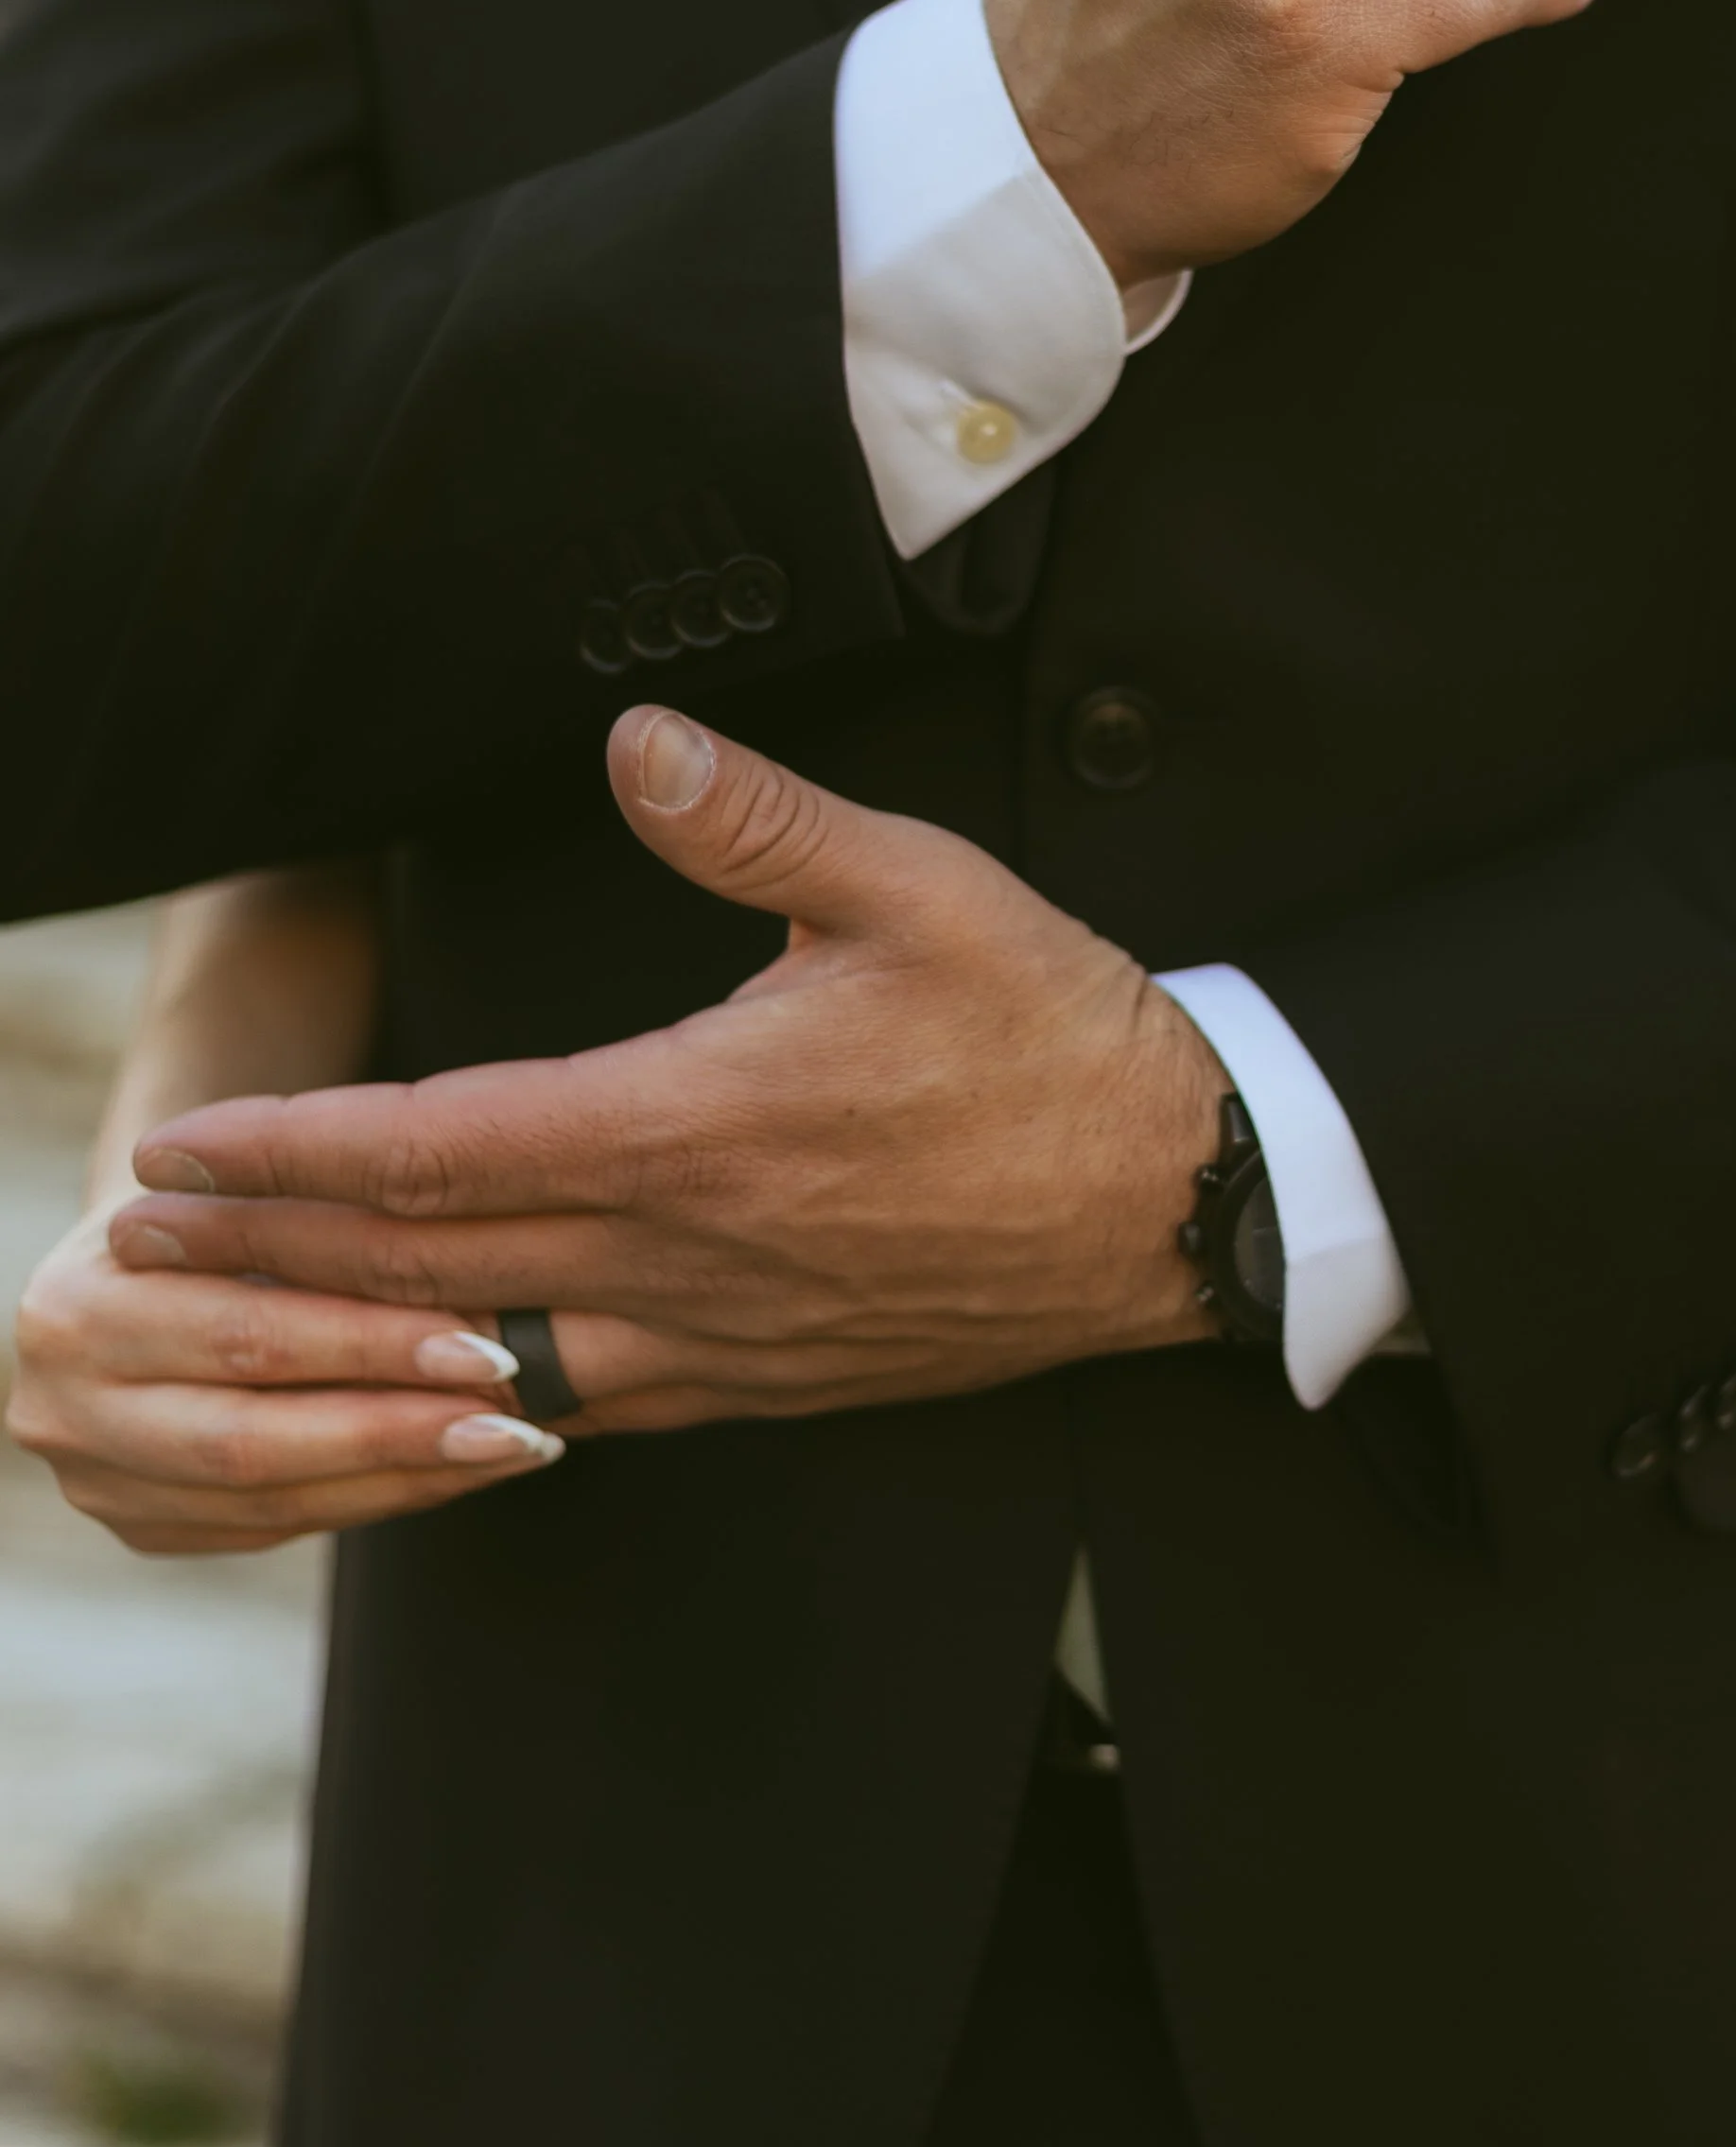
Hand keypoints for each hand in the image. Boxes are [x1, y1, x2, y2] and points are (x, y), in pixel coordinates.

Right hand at [7, 1204, 562, 1554]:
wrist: (144, 1259)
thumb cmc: (222, 1209)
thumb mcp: (248, 1200)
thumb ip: (322, 1243)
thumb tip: (480, 1297)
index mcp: (79, 1307)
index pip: (248, 1336)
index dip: (373, 1347)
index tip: (489, 1345)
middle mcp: (63, 1405)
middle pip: (253, 1437)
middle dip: (397, 1431)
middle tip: (515, 1422)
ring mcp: (94, 1482)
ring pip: (270, 1499)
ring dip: (405, 1476)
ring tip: (513, 1448)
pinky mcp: (141, 1527)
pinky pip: (274, 1526)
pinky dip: (376, 1498)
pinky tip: (457, 1470)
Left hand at [106, 710, 1230, 1431]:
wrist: (1181, 1201)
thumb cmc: (1053, 1036)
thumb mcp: (921, 888)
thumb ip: (758, 819)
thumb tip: (636, 742)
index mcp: (697, 1124)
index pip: (441, 1148)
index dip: (292, 1153)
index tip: (181, 1150)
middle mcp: (685, 1253)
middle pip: (426, 1266)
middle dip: (266, 1251)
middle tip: (144, 1233)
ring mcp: (722, 1338)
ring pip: (489, 1354)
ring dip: (353, 1334)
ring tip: (245, 1309)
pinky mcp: (768, 1382)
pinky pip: (588, 1404)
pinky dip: (481, 1391)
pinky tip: (438, 1372)